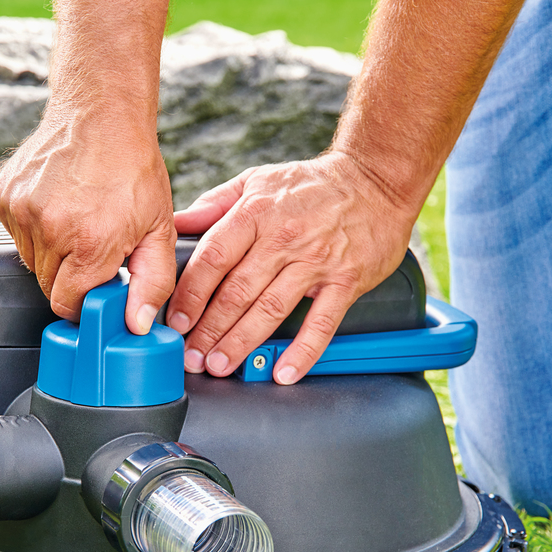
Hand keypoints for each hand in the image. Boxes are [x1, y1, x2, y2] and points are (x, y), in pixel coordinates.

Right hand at [0, 105, 176, 333]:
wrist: (101, 112)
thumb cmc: (134, 168)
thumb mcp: (159, 229)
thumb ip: (152, 282)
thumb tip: (137, 325)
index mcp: (90, 243)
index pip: (68, 305)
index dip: (85, 300)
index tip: (100, 282)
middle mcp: (50, 229)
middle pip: (49, 286)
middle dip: (73, 275)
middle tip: (96, 244)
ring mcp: (22, 211)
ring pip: (32, 262)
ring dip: (54, 253)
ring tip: (79, 220)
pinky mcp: (4, 196)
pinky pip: (16, 235)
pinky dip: (36, 228)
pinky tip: (60, 205)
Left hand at [167, 151, 419, 384]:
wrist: (375, 180)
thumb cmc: (311, 185)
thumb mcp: (256, 181)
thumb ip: (213, 205)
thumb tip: (176, 224)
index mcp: (256, 214)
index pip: (213, 259)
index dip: (191, 294)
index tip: (176, 321)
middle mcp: (284, 238)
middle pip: (237, 291)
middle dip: (209, 329)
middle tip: (191, 356)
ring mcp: (316, 261)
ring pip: (271, 309)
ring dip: (241, 342)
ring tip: (220, 365)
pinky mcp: (346, 280)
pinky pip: (322, 322)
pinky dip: (303, 350)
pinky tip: (283, 372)